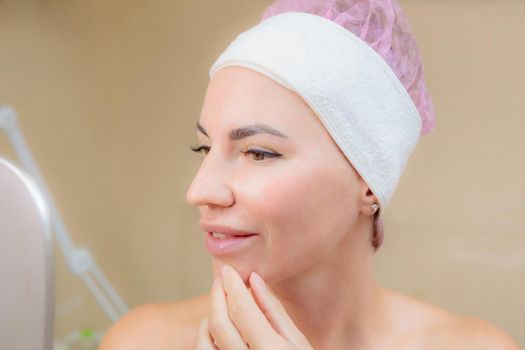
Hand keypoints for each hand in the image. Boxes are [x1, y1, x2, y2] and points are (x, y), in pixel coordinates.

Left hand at [195, 265, 313, 349]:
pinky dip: (206, 336)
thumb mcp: (297, 342)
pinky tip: (217, 328)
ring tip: (221, 304)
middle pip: (219, 322)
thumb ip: (274, 311)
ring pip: (206, 339)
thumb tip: (254, 280)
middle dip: (217, 295)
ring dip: (210, 316)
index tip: (228, 270)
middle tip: (221, 279)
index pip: (241, 309)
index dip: (232, 285)